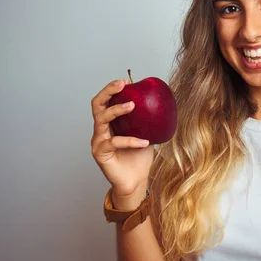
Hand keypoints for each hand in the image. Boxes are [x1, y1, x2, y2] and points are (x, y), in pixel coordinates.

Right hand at [90, 79, 154, 197]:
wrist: (136, 180)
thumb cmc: (139, 156)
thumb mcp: (146, 132)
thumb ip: (148, 119)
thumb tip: (164, 101)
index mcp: (110, 123)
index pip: (104, 101)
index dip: (111, 89)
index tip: (125, 81)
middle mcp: (101, 130)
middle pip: (96, 105)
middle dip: (108, 92)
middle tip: (122, 85)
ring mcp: (98, 141)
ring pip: (101, 120)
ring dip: (116, 110)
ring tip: (133, 106)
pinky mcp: (100, 153)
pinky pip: (114, 142)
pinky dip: (130, 140)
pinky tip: (144, 142)